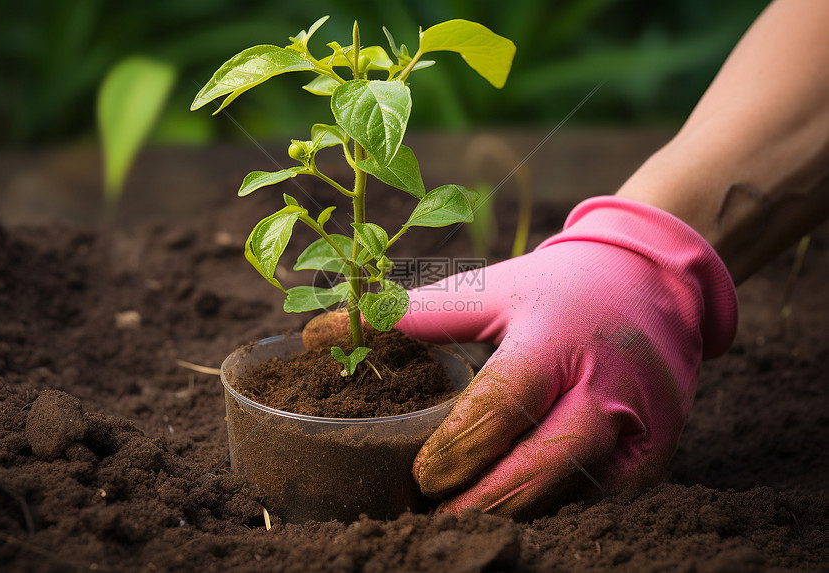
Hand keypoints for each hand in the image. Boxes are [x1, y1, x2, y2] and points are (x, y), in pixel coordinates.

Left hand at [401, 197, 737, 518]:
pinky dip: (562, 506)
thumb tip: (322, 331)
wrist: (652, 282)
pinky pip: (606, 495)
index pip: (502, 403)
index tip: (422, 476)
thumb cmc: (558, 288)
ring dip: (520, 510)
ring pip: (575, 488)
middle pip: (542, 462)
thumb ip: (412, 315)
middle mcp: (605, 384)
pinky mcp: (658, 451)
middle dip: (485, 499)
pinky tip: (524, 509)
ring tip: (470, 520)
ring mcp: (640, 423)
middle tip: (436, 517)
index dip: (458, 447)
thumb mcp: (491, 291)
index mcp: (554, 338)